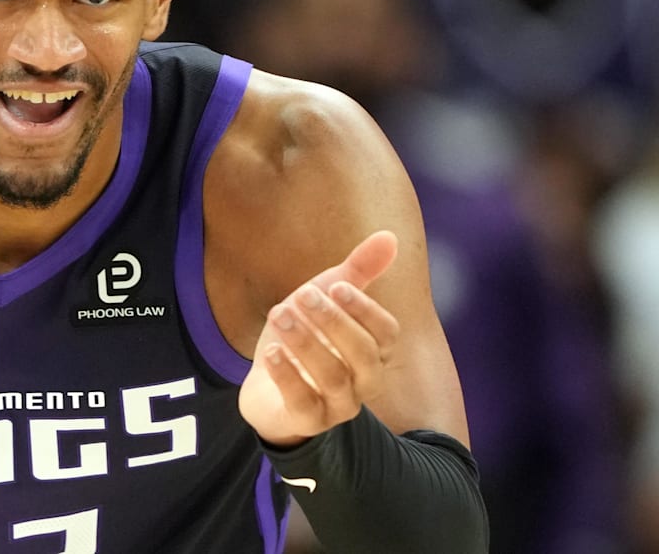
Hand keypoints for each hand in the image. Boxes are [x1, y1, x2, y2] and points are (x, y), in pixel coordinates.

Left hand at [238, 231, 401, 445]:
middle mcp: (364, 382)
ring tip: (278, 314)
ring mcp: (337, 406)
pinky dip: (287, 376)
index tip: (337, 285)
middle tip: (302, 295)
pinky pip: (302, 403)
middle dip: (334, 323)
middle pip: (364, 356)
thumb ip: (357, 272)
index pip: (387, 334)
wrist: (268, 388)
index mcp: (374, 351)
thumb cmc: (306, 339)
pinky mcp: (306, 421)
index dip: (365, 310)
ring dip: (305, 343)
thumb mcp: (326, 300)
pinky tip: (270, 353)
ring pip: (333, 378)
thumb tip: (390, 236)